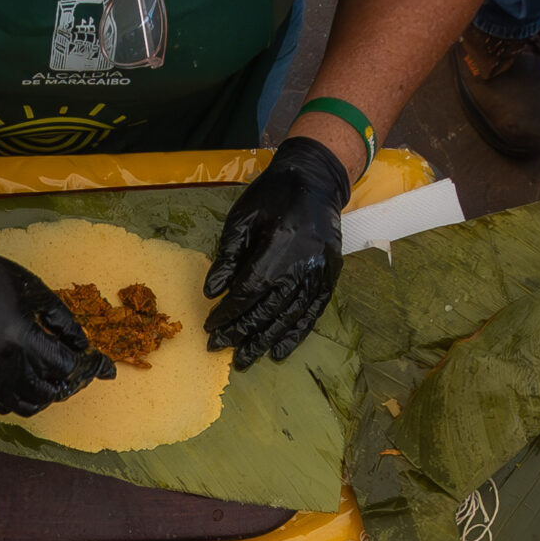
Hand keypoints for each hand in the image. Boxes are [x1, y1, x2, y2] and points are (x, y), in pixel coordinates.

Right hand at [0, 231, 113, 416]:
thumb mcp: (34, 291)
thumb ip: (63, 321)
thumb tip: (82, 345)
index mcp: (23, 339)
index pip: (67, 367)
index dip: (89, 367)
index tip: (102, 366)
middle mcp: (6, 365)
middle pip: (51, 392)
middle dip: (71, 383)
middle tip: (78, 371)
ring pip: (28, 405)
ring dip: (46, 396)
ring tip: (53, 380)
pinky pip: (3, 406)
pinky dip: (21, 400)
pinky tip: (27, 384)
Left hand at [203, 136, 349, 369]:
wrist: (316, 180)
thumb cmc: (273, 197)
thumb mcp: (242, 218)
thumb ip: (228, 256)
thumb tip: (212, 292)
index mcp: (277, 248)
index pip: (248, 292)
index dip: (228, 314)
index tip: (210, 328)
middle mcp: (300, 265)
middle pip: (267, 309)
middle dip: (241, 332)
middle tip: (219, 349)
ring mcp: (318, 273)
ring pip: (289, 316)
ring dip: (265, 340)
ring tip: (246, 359)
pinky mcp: (329, 277)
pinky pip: (312, 313)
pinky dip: (296, 333)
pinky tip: (280, 350)